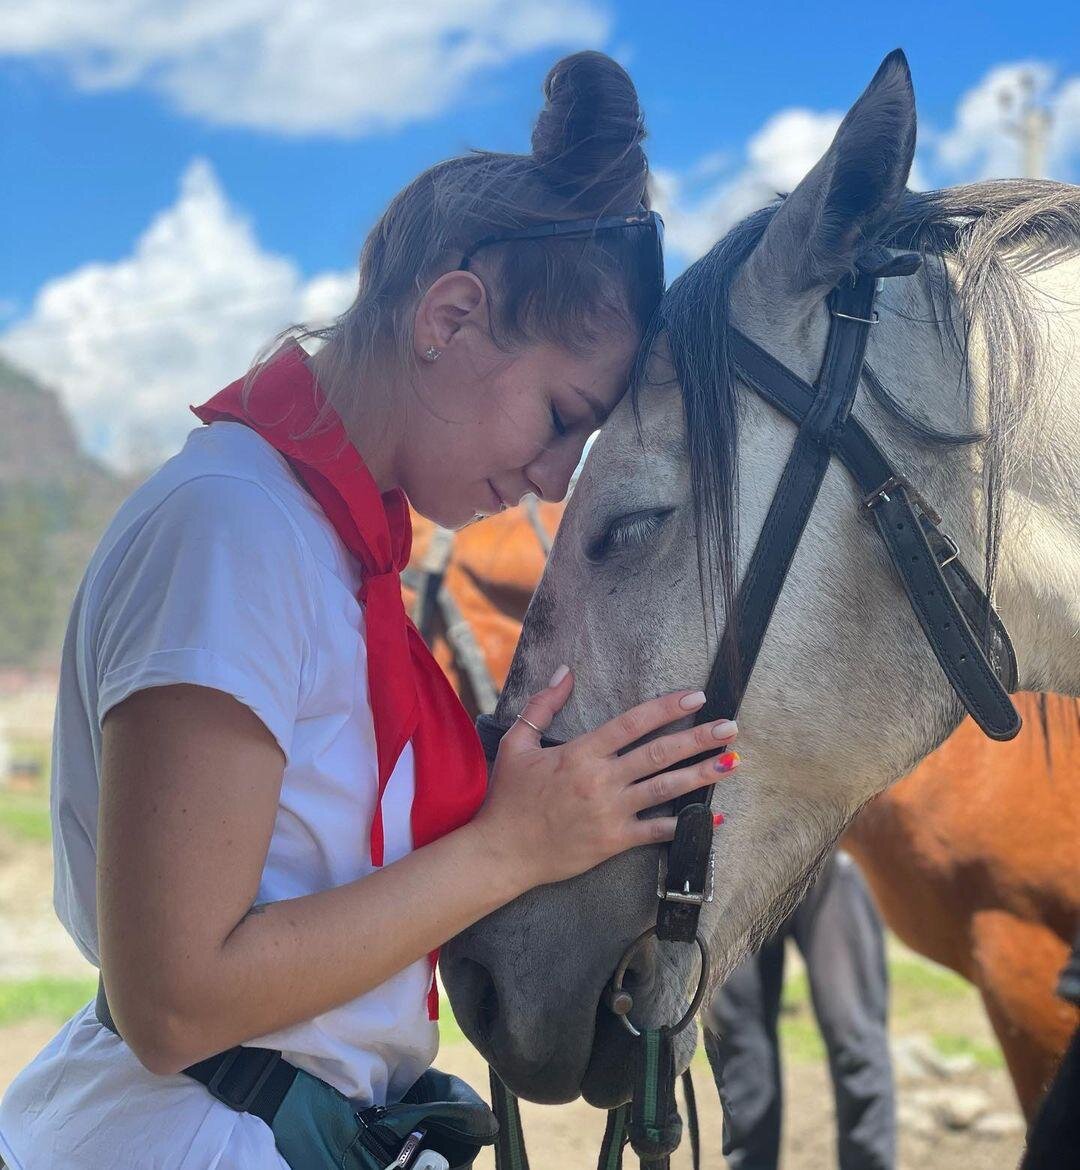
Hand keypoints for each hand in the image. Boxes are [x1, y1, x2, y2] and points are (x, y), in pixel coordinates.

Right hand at [471, 668, 738, 890]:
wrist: (503, 852)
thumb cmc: (509, 797)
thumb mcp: (517, 743)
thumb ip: (543, 705)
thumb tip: (566, 671)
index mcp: (581, 753)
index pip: (632, 723)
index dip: (666, 708)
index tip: (695, 697)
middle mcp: (601, 780)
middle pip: (659, 753)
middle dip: (698, 738)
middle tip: (730, 727)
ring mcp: (611, 812)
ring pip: (666, 788)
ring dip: (701, 774)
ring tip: (732, 762)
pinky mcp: (615, 841)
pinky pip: (658, 831)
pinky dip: (687, 824)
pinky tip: (713, 816)